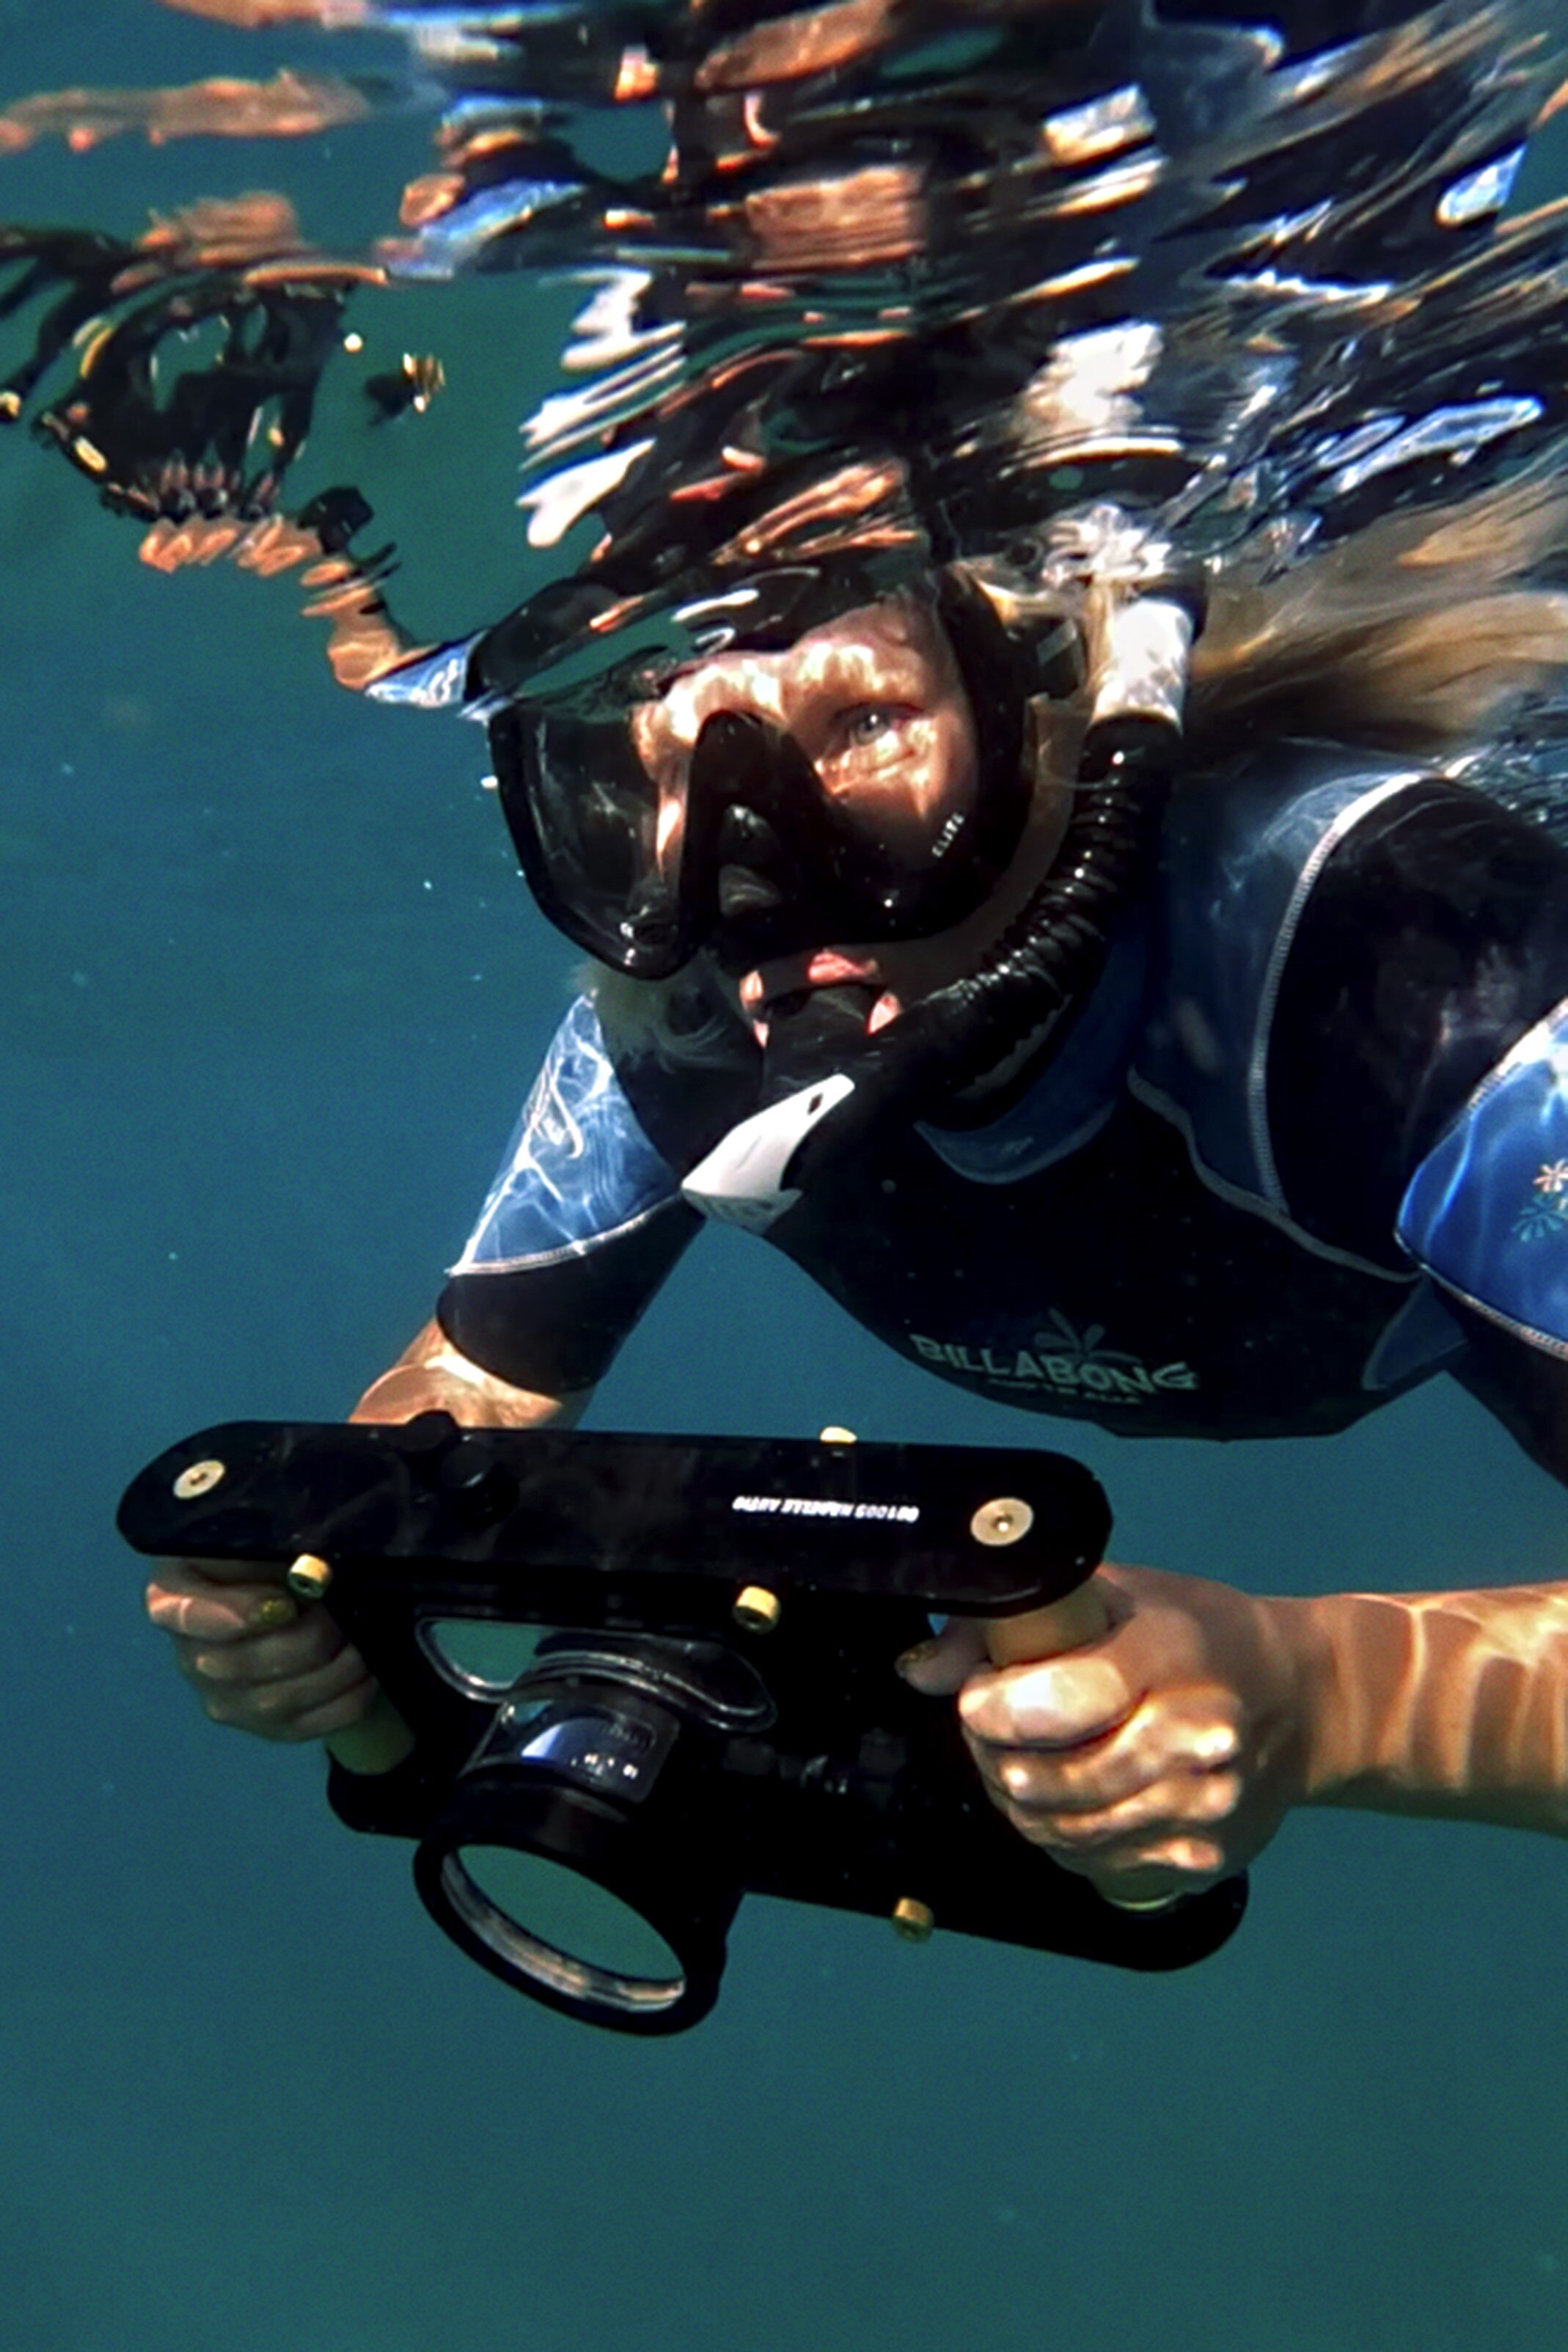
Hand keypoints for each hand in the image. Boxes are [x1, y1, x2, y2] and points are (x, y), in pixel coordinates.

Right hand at [145, 1557, 380, 1742]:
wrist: (314, 1599)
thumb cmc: (283, 1553)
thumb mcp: (271, 1535)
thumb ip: (271, 1542)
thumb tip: (305, 1564)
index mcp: (176, 1594)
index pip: (183, 1614)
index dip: (232, 1615)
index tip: (284, 1604)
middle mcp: (190, 1652)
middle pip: (232, 1665)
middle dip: (301, 1641)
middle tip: (338, 1616)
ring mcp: (223, 1696)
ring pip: (271, 1702)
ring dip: (328, 1673)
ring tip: (360, 1645)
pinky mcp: (262, 1726)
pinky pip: (301, 1727)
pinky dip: (342, 1702)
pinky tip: (366, 1677)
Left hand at [898, 1563, 1315, 1905]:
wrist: (1301, 1701)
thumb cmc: (1195, 1634)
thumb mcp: (1114, 1597)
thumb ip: (1013, 1627)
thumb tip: (920, 1669)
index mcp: (1172, 1658)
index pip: (1060, 1701)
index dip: (996, 1707)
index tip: (977, 1696)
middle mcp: (1195, 1742)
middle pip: (1050, 1781)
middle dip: (993, 1757)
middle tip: (988, 1730)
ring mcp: (1203, 1812)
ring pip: (1061, 1833)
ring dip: (1017, 1802)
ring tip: (1017, 1761)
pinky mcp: (1202, 1861)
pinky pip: (1093, 1865)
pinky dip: (1060, 1837)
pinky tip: (1065, 1799)